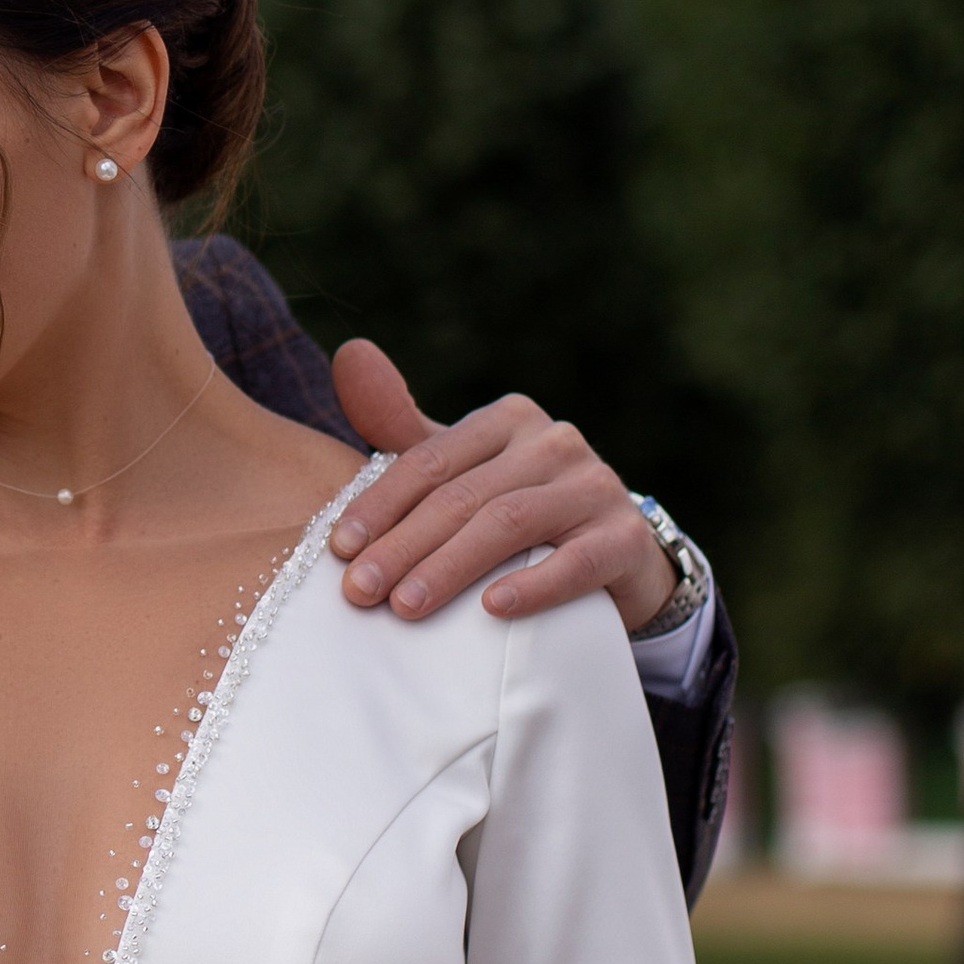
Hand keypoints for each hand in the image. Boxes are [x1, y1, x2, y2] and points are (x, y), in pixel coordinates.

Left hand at [327, 339, 675, 636]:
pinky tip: (492, 609)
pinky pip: (576, 562)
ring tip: (406, 607)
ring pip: (508, 523)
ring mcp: (594, 486)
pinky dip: (533, 585)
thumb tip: (349, 354)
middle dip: (402, 545)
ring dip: (449, 567)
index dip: (379, 504)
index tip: (337, 550)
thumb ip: (403, 428)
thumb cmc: (521, 511)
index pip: (428, 462)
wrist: (618, 560)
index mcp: (507, 420)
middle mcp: (553, 441)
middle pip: (461, 496)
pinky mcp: (626, 537)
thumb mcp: (464, 471)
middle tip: (359, 593)